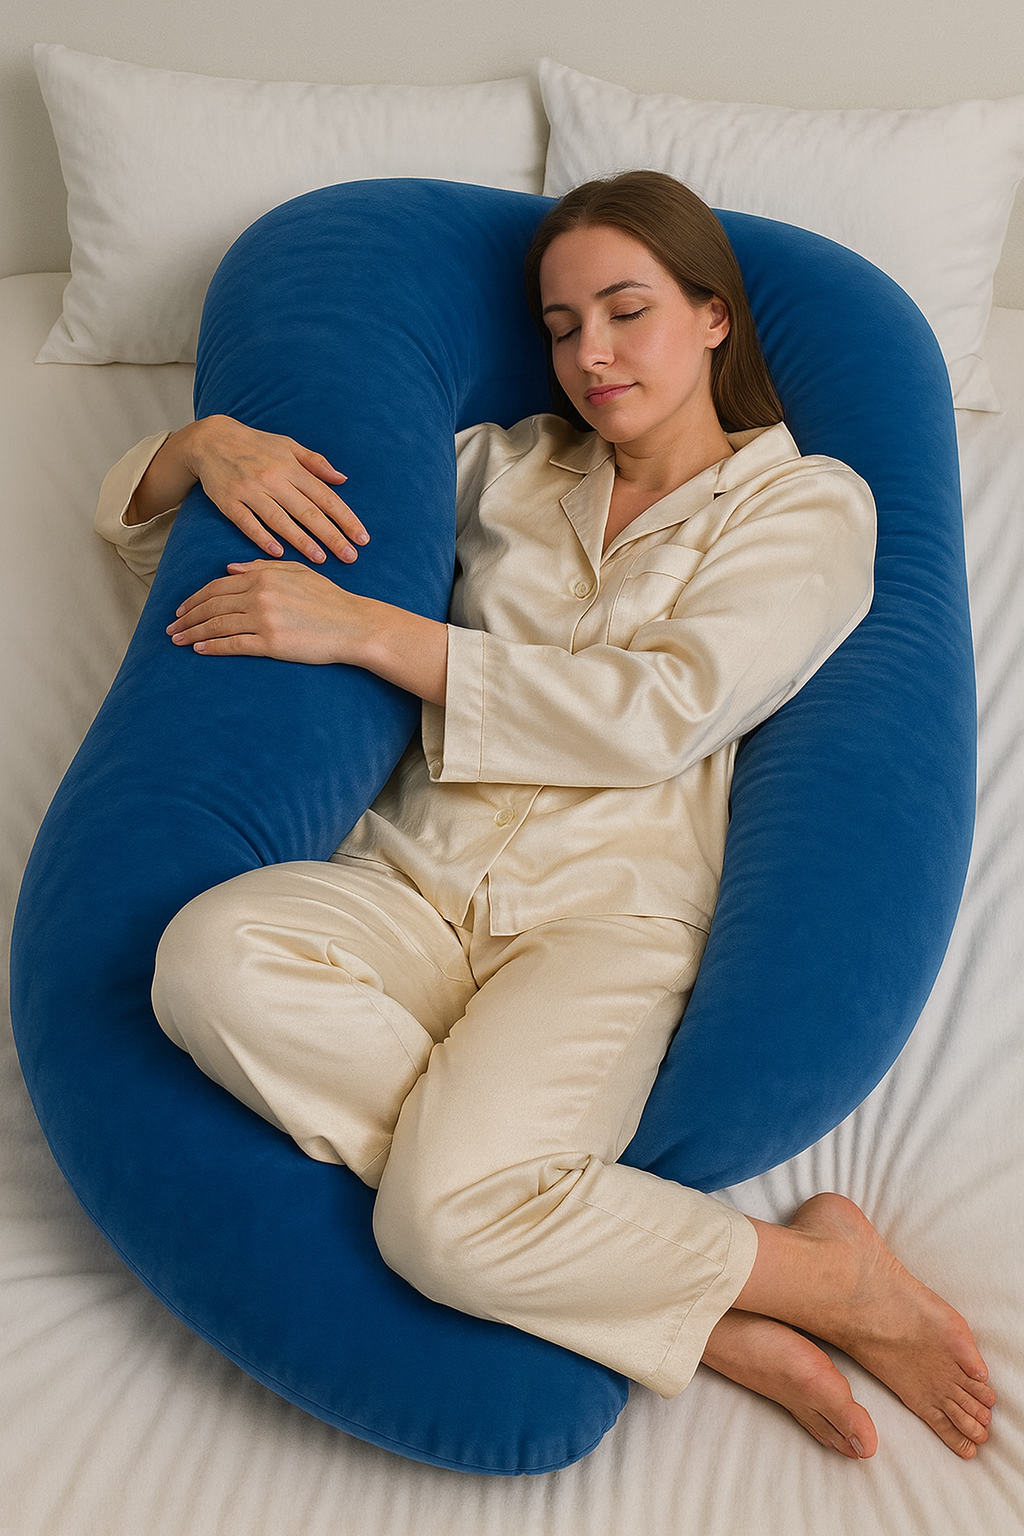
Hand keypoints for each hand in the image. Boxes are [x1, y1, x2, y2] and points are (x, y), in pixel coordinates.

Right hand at [130, 415, 368, 564]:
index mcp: (291, 467)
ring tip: (321, 559)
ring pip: (280, 520)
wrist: (211, 440)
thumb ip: (315, 462)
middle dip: (331, 536)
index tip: (361, 538)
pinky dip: (262, 538)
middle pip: (307, 512)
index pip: (325, 496)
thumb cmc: (256, 444)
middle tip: (350, 557)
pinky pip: (247, 523)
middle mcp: (273, 479)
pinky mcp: (228, 502)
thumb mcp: (288, 445)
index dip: (345, 518)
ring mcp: (249, 491)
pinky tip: (278, 553)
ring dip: (302, 541)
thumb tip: (343, 479)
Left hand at [167, 560, 368, 663]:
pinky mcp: (271, 643)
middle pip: (212, 605)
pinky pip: (233, 645)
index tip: (182, 608)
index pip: (218, 586)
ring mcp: (264, 619)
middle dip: (188, 617)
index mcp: (264, 576)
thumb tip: (230, 568)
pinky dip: (213, 647)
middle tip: (172, 627)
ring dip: (194, 633)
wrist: (354, 625)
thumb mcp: (298, 572)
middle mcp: (260, 595)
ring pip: (217, 625)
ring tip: (178, 640)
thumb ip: (262, 567)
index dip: (196, 598)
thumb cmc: (330, 599)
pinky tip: (199, 650)